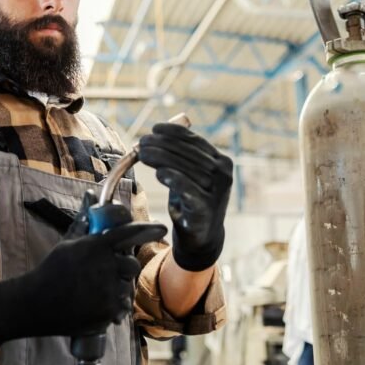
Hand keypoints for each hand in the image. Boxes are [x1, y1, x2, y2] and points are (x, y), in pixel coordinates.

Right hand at [0, 203, 158, 344]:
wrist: (36, 303)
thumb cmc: (52, 270)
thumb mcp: (67, 242)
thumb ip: (84, 220)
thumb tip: (90, 195)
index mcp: (96, 246)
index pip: (129, 233)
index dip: (149, 230)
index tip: (162, 228)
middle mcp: (105, 267)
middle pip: (132, 264)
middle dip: (125, 267)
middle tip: (108, 271)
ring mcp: (108, 290)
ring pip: (128, 287)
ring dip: (118, 288)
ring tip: (97, 290)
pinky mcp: (107, 311)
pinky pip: (122, 307)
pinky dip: (114, 307)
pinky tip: (97, 304)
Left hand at [138, 122, 232, 270]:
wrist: (202, 235)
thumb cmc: (192, 200)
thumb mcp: (189, 174)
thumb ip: (181, 155)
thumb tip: (159, 131)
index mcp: (221, 161)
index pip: (195, 141)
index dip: (174, 132)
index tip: (154, 128)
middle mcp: (223, 174)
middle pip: (188, 153)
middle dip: (162, 144)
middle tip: (142, 142)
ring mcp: (217, 191)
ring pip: (185, 168)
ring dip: (161, 158)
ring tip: (142, 154)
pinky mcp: (206, 208)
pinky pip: (188, 189)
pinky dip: (173, 179)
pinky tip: (159, 173)